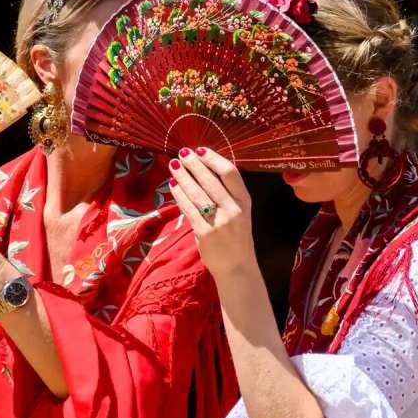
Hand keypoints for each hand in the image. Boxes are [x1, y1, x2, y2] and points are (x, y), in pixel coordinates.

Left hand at [167, 147, 255, 277]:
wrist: (237, 267)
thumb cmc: (236, 236)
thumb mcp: (240, 212)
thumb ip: (227, 193)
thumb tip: (204, 168)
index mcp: (244, 201)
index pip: (230, 173)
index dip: (214, 158)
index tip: (201, 150)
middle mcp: (233, 210)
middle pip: (211, 180)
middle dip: (194, 164)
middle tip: (182, 153)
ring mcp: (219, 222)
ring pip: (197, 193)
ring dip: (183, 177)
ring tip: (174, 165)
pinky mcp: (205, 233)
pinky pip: (189, 209)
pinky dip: (179, 195)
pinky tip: (173, 186)